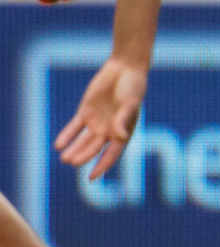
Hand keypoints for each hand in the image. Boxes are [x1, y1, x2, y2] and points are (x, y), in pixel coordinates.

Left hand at [55, 56, 146, 177]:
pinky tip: (59, 144)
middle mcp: (110, 130)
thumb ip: (122, 120)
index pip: (112, 153)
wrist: (124, 69)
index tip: (92, 177)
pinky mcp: (86, 112)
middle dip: (83, 156)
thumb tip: (119, 138)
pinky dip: (67, 136)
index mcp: (124, 132)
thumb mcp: (129, 104)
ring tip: (64, 158)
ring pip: (83, 140)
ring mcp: (97, 121)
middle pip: (94, 148)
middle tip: (72, 162)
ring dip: (74, 150)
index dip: (102, 165)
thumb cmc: (133, 87)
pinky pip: (74, 127)